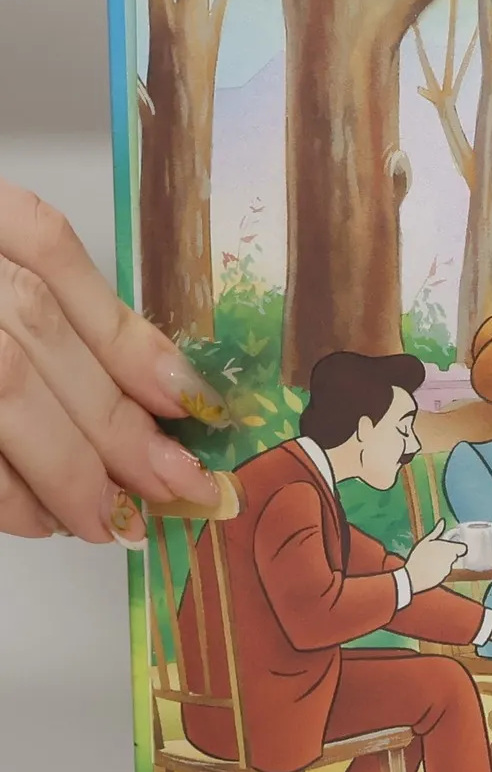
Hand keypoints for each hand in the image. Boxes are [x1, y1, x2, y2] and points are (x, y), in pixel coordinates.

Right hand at [0, 177, 225, 542]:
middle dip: (114, 424)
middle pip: (27, 336)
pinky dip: (0, 490)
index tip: (193, 402)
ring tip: (111, 517)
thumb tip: (157, 383)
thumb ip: (48, 305)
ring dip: (64, 467)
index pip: (46, 254)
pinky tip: (36, 517)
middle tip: (175, 486)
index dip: (126, 335)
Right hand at [405, 521, 464, 593]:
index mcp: (450, 549)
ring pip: (448, 564)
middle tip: (436, 552)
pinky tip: (428, 569)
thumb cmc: (419, 557)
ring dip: (442, 562)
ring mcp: (448, 569)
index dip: (457, 547)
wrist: (413, 576)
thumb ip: (437, 531)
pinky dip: (437, 571)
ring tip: (429, 561)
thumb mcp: (426, 540)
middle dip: (447, 554)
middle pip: (454, 555)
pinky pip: (442, 572)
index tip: (450, 546)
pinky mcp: (442, 578)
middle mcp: (452, 559)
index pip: (462, 548)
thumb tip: (442, 522)